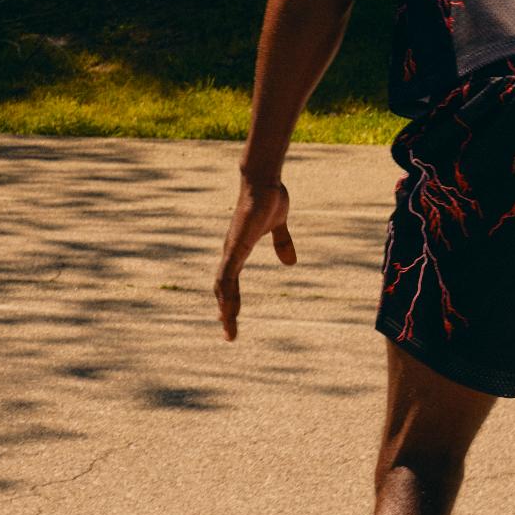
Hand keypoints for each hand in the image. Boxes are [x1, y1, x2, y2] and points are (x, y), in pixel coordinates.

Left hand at [214, 178, 295, 339]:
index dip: (230, 300)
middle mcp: (231, 252)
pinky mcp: (237, 246)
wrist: (263, 181)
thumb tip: (290, 262)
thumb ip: (282, 243)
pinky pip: (228, 274)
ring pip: (223, 286)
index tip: (230, 318)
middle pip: (224, 288)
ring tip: (228, 327)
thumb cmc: (269, 198)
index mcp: (239, 249)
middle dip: (226, 311)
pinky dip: (226, 291)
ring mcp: (232, 249)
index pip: (231, 280)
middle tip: (229, 333)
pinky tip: (226, 306)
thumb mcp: (278, 226)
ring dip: (226, 308)